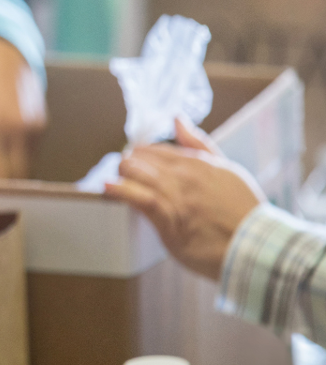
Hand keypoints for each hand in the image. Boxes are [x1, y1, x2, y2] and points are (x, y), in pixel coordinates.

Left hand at [104, 118, 264, 280]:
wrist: (255, 245)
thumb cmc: (241, 210)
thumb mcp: (226, 169)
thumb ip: (199, 144)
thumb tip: (176, 118)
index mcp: (199, 163)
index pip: (158, 150)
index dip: (141, 153)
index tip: (133, 158)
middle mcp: (187, 177)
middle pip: (145, 160)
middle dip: (128, 163)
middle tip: (121, 169)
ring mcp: (179, 198)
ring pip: (141, 176)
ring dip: (123, 174)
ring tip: (114, 177)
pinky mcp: (171, 221)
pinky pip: (143, 200)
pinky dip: (124, 192)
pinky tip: (108, 188)